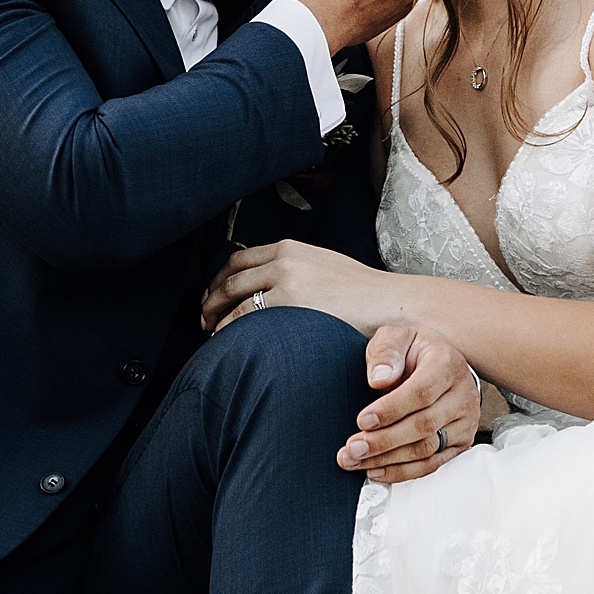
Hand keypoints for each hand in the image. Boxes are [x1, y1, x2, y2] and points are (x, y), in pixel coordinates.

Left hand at [201, 238, 391, 338]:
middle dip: (210, 301)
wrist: (388, 305)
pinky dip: (229, 332)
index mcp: (290, 249)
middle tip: (204, 320)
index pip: (239, 260)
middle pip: (229, 279)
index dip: (218, 281)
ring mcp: (286, 282)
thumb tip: (269, 288)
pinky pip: (244, 319)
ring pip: (233, 299)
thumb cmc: (361, 295)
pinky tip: (229, 345)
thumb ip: (295, 271)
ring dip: (216, 318)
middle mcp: (284, 260)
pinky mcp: (289, 305)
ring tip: (213, 335)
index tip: (211, 297)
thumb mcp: (324, 267)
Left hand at [340, 324, 487, 483]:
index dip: (391, 409)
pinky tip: (375, 470)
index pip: (421, 392)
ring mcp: (464, 422)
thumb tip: (379, 379)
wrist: (437, 364)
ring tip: (355, 460)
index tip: (362, 420)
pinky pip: (431, 464)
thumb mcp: (396, 338)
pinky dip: (402, 472)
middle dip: (384, 441)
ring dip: (387, 460)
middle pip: (423, 425)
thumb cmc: (412, 352)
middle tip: (352, 448)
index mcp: (447, 364)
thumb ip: (386, 353)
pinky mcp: (459, 443)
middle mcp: (462, 395)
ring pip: (426, 449)